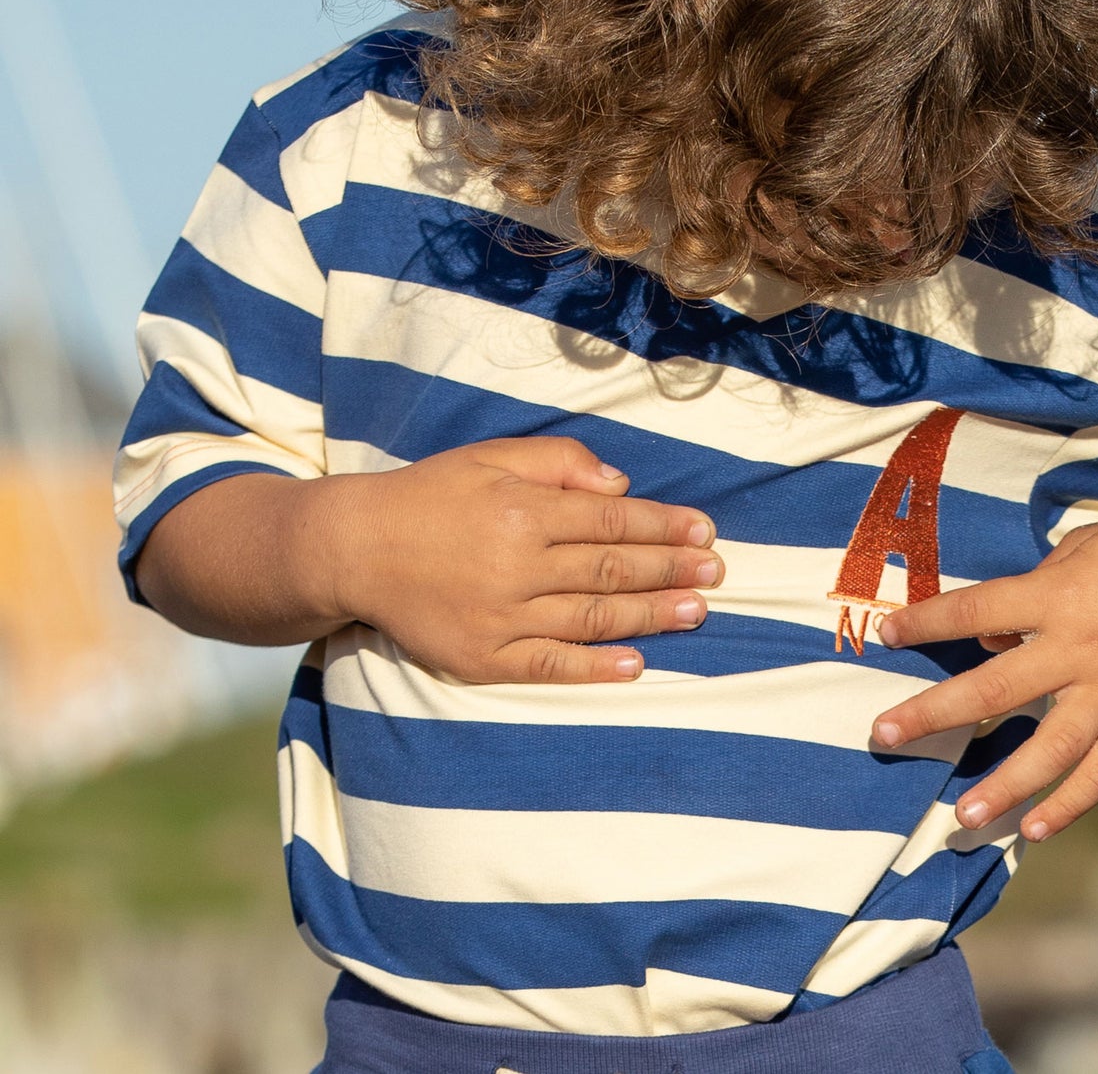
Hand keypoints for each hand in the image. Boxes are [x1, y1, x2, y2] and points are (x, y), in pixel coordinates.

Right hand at [314, 436, 722, 683]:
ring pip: (591, 619)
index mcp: (523, 511)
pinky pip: (549, 666)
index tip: (706, 532)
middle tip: (717, 574)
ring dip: (650, 618)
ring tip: (696, 613)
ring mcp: (499, 617)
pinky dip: (595, 668)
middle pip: (612, 570)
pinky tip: (634, 665)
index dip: (665, 526)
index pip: (614, 520)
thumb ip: (560, 462)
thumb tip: (621, 485)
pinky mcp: (480, 658)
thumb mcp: (493, 456)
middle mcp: (517, 565)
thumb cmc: (433, 493)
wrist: (355, 548)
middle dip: (671, 571)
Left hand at [869, 512, 1097, 840]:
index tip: (884, 634)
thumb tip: (986, 633)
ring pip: (1048, 750)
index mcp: (1058, 597)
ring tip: (959, 817)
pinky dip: (1069, 804)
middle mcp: (1079, 650)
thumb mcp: (1085, 551)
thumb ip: (1033, 590)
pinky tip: (1033, 830)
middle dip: (933, 713)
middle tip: (881, 735)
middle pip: (993, 688)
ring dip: (1002, 785)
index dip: (926, 622)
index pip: (975, 611)